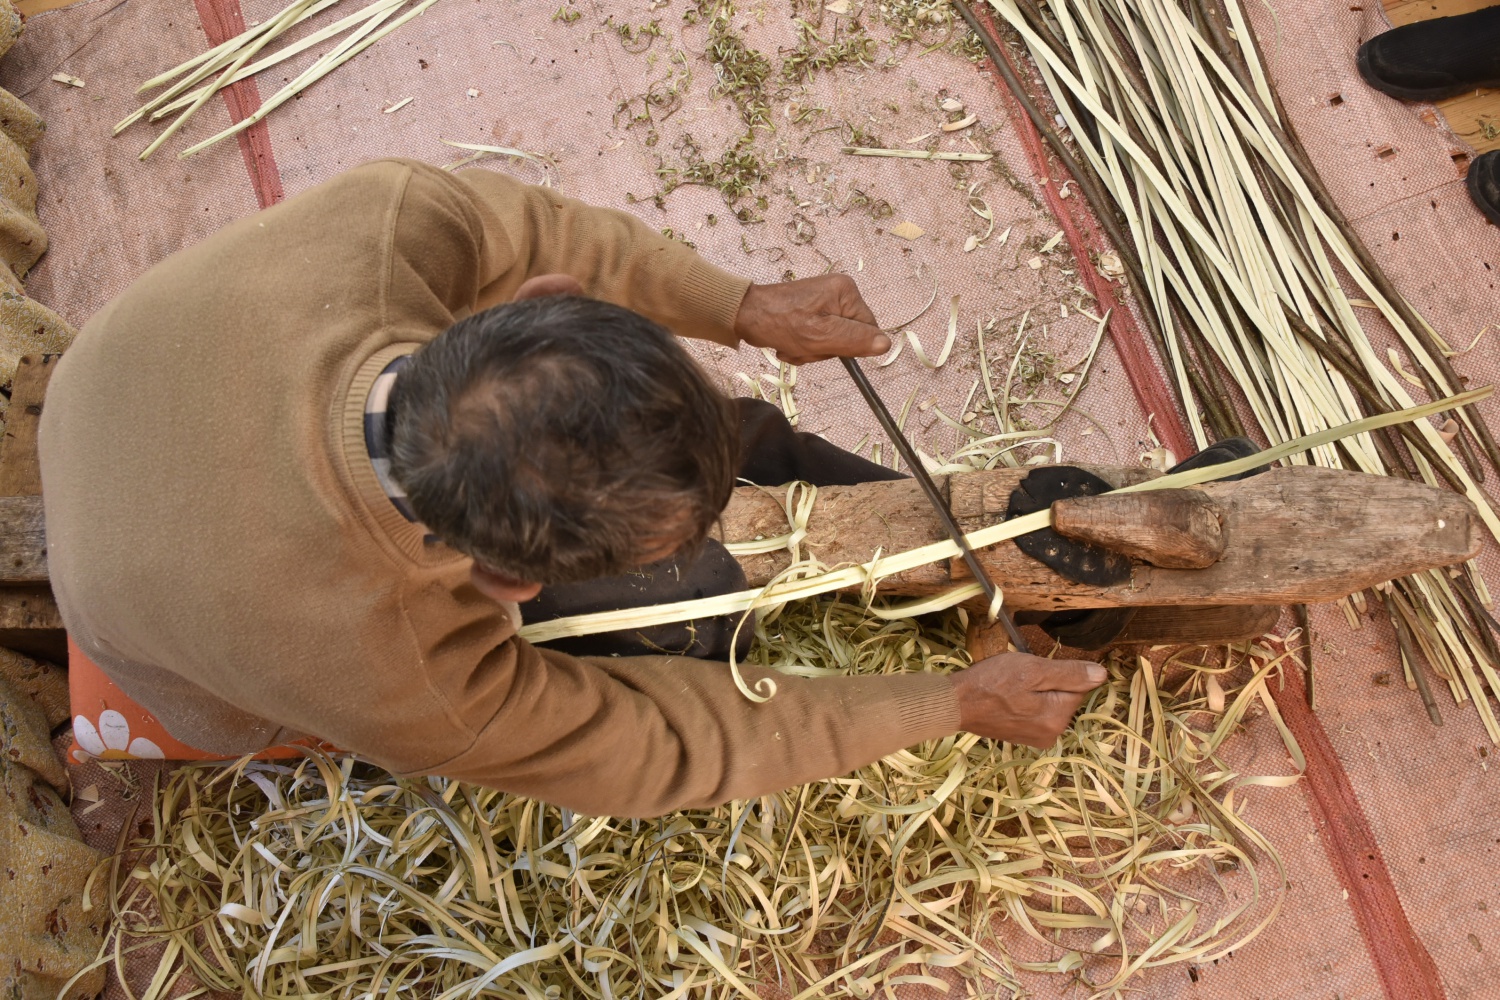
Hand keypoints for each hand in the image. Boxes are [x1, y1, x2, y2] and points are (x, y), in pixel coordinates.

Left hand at [732, 275, 890, 364]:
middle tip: (803, 346)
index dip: (848, 346)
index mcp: (846, 292)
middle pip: (848, 336)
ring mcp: (823, 301)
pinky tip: (788, 343)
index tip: (824, 344)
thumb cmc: (780, 323)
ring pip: (831, 341)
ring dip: (811, 350)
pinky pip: (817, 337)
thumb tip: (886, 345)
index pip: (867, 330)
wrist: (744, 315)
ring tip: (792, 345)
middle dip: (824, 349)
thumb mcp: (821, 335)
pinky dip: (803, 346)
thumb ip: (855, 340)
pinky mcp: (810, 311)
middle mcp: (838, 292)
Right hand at [949, 654, 1107, 746]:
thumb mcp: (1032, 669)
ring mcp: (1037, 739)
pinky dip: (1027, 703)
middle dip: (1048, 683)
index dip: (1060, 672)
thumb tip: (1101, 674)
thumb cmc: (991, 682)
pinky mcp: (1024, 738)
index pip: (1079, 686)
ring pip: (1050, 705)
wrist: (955, 704)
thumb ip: (1070, 673)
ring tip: (1011, 688)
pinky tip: (1008, 698)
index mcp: (1058, 717)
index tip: (1036, 669)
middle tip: (1021, 677)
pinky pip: (1037, 714)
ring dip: (1036, 693)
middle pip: (1065, 697)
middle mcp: (1052, 734)